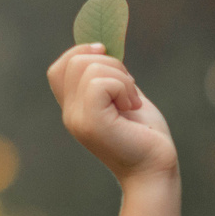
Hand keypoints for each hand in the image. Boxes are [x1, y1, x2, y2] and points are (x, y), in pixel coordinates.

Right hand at [49, 42, 177, 185]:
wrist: (156, 169)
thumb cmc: (146, 136)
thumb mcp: (125, 98)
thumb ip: (111, 78)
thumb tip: (101, 47)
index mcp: (75, 109)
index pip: (58, 69)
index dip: (81, 54)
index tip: (109, 60)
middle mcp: (70, 114)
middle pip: (75, 61)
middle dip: (111, 64)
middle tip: (129, 92)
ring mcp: (77, 119)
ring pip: (90, 68)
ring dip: (122, 78)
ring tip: (132, 104)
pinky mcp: (91, 123)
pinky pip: (100, 83)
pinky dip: (123, 88)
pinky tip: (132, 108)